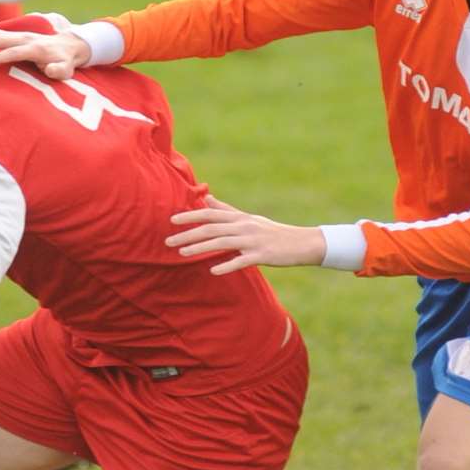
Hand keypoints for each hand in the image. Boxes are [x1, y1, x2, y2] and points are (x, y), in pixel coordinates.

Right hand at [0, 28, 91, 79]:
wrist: (71, 44)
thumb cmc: (66, 61)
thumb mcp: (67, 69)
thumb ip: (60, 70)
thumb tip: (51, 69)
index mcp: (36, 48)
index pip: (14, 52)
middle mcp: (26, 38)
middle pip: (1, 39)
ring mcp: (21, 34)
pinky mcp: (17, 34)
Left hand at [167, 195, 326, 275]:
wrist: (301, 243)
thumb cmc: (272, 232)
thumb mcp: (248, 218)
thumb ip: (226, 209)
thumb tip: (207, 198)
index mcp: (240, 217)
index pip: (211, 213)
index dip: (191, 215)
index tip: (171, 220)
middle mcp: (244, 226)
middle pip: (211, 227)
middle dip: (188, 234)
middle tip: (168, 241)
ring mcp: (253, 240)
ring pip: (222, 242)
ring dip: (200, 248)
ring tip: (182, 254)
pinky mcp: (263, 255)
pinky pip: (242, 260)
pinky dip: (227, 265)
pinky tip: (213, 271)